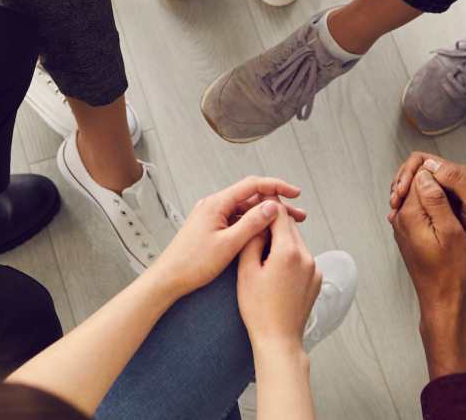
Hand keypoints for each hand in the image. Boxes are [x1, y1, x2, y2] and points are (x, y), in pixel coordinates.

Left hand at [149, 176, 306, 299]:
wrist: (168, 280)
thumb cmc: (192, 264)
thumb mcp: (228, 245)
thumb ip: (252, 223)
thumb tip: (272, 206)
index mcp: (217, 204)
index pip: (253, 185)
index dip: (277, 187)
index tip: (295, 193)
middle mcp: (214, 205)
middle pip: (251, 197)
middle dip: (276, 205)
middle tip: (297, 215)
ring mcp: (212, 216)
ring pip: (245, 210)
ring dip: (266, 217)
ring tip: (286, 227)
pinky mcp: (211, 228)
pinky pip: (237, 221)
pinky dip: (253, 225)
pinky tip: (266, 235)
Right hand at [237, 204, 321, 354]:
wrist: (278, 340)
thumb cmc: (258, 310)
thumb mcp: (246, 272)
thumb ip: (252, 241)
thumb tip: (258, 223)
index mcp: (288, 251)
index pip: (278, 215)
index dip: (267, 204)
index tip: (257, 197)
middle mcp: (306, 256)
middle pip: (290, 227)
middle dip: (273, 221)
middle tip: (257, 217)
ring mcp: (314, 269)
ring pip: (296, 242)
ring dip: (282, 239)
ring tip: (263, 244)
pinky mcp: (317, 280)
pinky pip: (302, 258)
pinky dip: (290, 255)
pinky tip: (275, 265)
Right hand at [390, 155, 465, 278]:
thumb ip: (457, 181)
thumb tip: (429, 165)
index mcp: (458, 176)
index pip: (425, 161)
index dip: (410, 173)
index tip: (402, 192)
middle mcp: (450, 183)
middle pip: (417, 172)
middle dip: (402, 183)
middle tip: (394, 202)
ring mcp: (445, 199)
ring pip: (416, 188)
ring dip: (403, 196)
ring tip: (395, 210)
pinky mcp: (441, 213)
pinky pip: (420, 204)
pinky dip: (408, 208)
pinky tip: (402, 218)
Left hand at [390, 169, 465, 310]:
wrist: (442, 297)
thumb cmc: (450, 270)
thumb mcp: (451, 230)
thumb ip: (435, 199)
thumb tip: (425, 174)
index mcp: (409, 215)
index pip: (417, 176)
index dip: (437, 174)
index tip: (452, 183)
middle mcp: (400, 219)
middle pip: (413, 185)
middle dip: (434, 184)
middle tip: (454, 194)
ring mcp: (402, 228)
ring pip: (416, 198)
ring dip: (433, 197)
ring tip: (452, 206)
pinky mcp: (408, 235)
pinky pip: (418, 212)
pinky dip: (431, 210)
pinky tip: (446, 218)